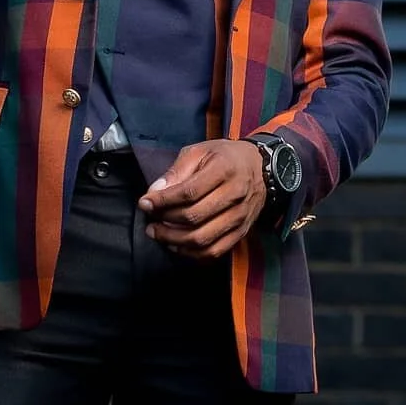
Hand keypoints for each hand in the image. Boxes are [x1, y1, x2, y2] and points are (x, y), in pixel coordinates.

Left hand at [137, 139, 266, 259]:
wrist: (260, 167)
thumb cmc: (224, 157)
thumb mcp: (198, 152)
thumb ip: (176, 172)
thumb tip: (154, 192)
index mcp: (223, 170)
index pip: (189, 192)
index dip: (163, 201)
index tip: (144, 203)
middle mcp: (235, 195)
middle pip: (194, 217)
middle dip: (165, 222)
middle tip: (149, 220)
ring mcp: (240, 217)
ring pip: (203, 238)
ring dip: (174, 240)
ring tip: (157, 233)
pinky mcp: (242, 232)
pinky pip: (215, 251)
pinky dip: (192, 252)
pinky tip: (176, 244)